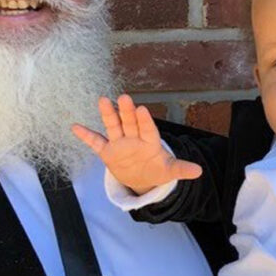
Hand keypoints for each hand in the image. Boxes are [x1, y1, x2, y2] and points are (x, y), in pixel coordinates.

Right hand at [72, 95, 201, 194]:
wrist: (141, 178)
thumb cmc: (156, 169)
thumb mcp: (169, 171)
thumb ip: (181, 169)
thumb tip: (199, 171)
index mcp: (150, 141)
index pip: (147, 129)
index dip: (145, 121)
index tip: (143, 109)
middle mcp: (134, 138)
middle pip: (130, 123)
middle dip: (127, 111)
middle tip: (124, 98)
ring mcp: (120, 143)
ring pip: (113, 126)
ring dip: (108, 115)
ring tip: (102, 100)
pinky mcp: (108, 151)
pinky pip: (96, 142)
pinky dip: (86, 136)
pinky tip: (76, 126)